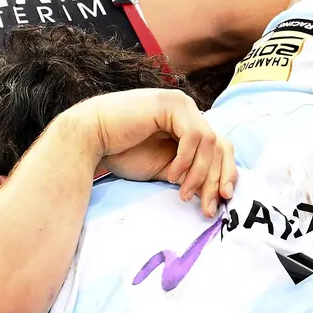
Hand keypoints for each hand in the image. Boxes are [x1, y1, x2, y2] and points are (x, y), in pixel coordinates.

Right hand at [66, 89, 236, 216]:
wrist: (88, 138)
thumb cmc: (120, 153)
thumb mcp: (164, 168)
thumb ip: (189, 173)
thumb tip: (214, 193)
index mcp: (187, 123)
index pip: (219, 148)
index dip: (223, 174)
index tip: (220, 201)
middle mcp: (188, 110)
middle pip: (221, 146)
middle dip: (216, 180)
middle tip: (207, 207)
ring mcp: (181, 104)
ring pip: (211, 143)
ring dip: (199, 173)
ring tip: (182, 193)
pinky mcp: (171, 104)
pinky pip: (194, 136)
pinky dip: (187, 160)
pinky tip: (172, 175)